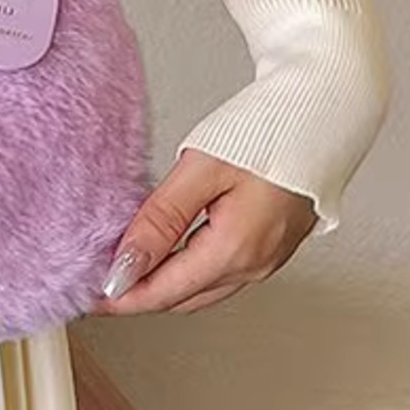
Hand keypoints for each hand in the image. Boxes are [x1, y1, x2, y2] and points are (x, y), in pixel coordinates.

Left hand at [97, 149, 316, 314]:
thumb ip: (160, 219)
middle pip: (182, 298)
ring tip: (123, 268)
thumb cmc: (269, 130)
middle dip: (137, 295)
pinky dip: (187, 271)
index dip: (120, 296)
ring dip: (162, 285)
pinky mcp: (273, 244)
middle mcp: (256, 263)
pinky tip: (166, 253)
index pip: (164, 292)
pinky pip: (220, 272)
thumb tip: (125, 264)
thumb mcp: (200, 170)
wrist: (322, 111)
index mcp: (237, 249)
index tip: (88, 293)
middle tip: (97, 282)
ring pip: (201, 289)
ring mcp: (268, 257)